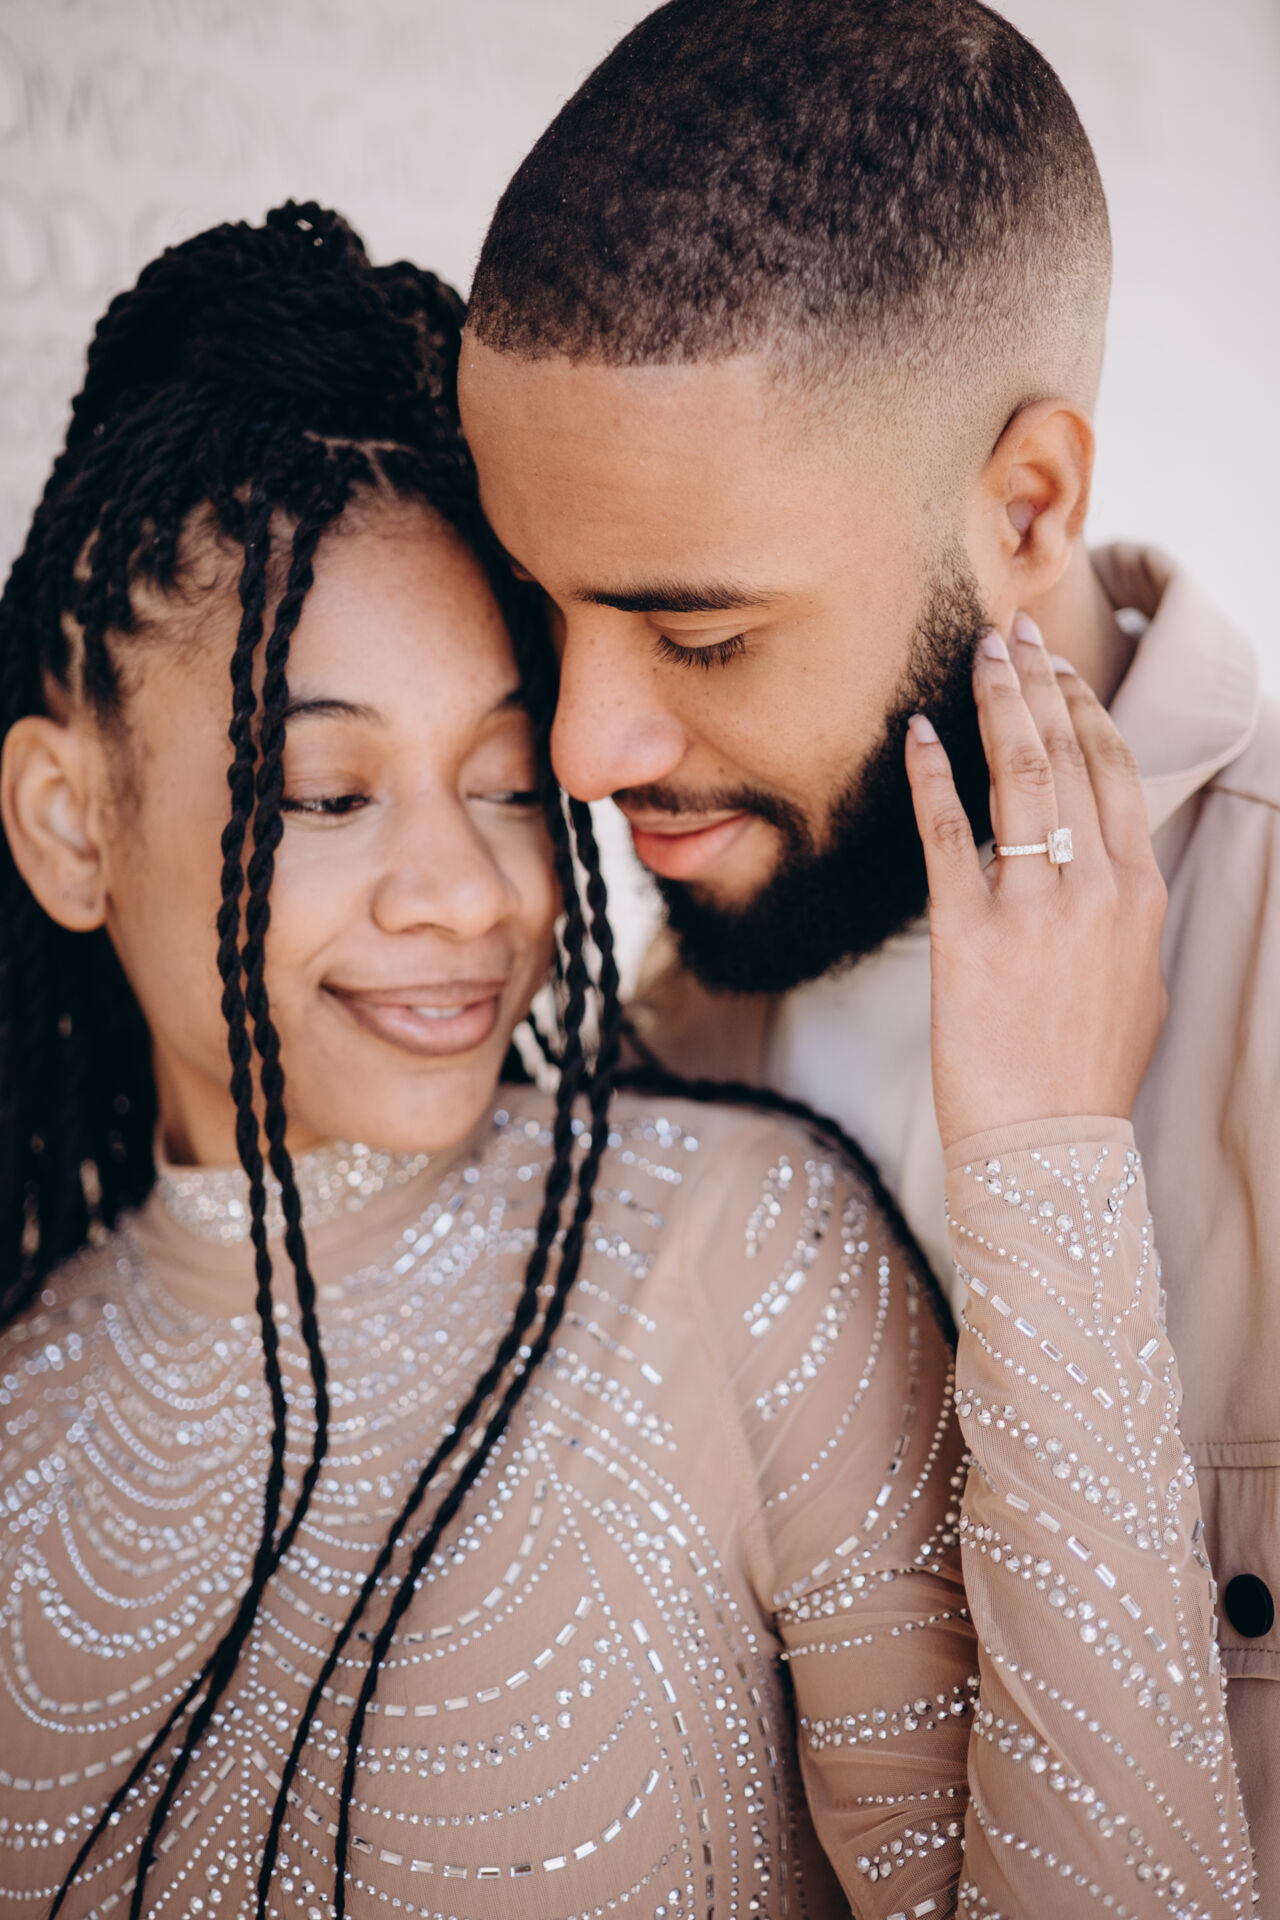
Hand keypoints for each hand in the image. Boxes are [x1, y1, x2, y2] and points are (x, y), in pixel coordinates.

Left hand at [904, 612, 1167, 1151]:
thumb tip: (1098, 868)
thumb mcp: (1134, 981)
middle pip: (1070, 755)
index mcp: (1140, 894)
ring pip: (1020, 777)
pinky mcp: (969, 934)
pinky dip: (931, 776)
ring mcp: (1034, 908)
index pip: (1116, 771)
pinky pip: (947, 833)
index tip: (1057, 666)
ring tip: (978, 656)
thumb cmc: (1087, 1073)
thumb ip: (1118, 913)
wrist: (1048, 1147)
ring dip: (996, 705)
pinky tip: (918, 735)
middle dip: (1038, 683)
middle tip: (1012, 633)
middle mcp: (1095, 889)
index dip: (1084, 707)